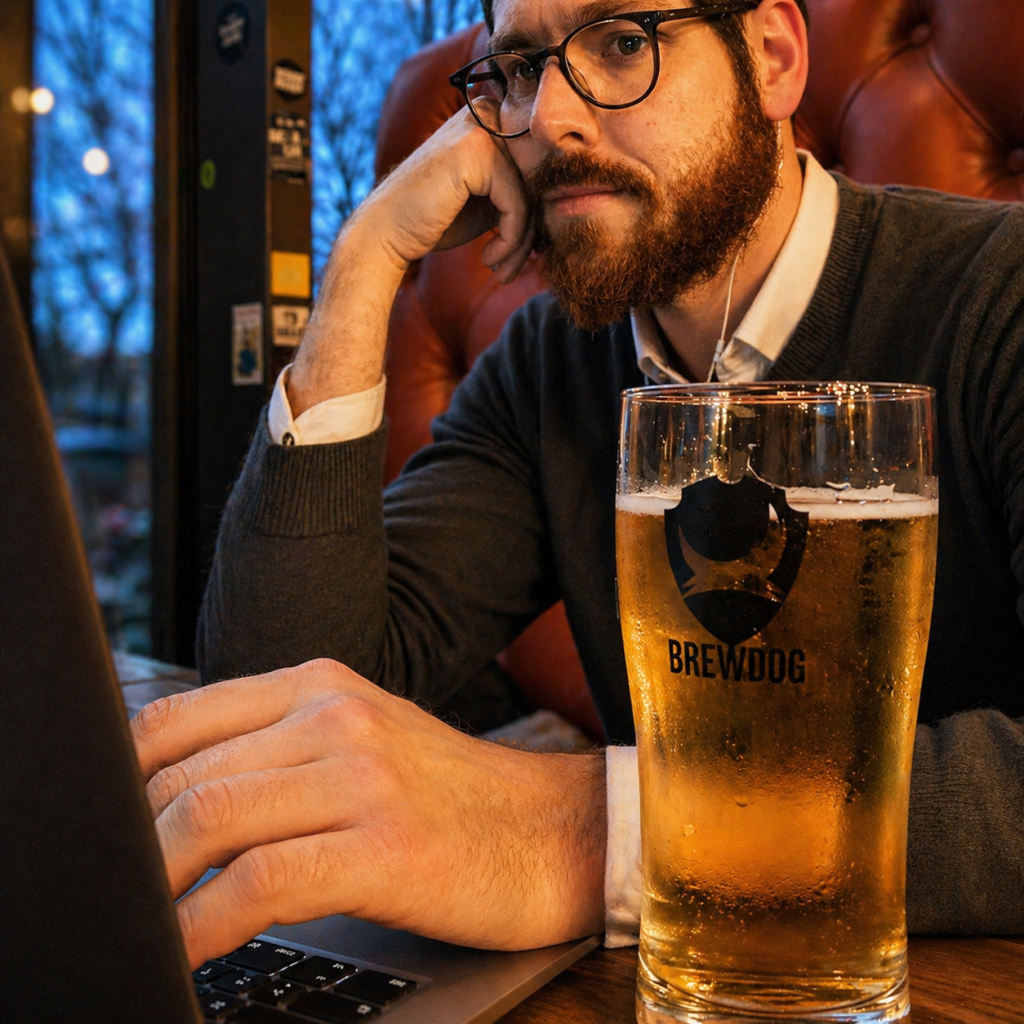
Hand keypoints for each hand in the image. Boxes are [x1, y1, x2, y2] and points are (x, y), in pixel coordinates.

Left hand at [131, 659, 605, 967]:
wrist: (553, 830)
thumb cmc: (448, 798)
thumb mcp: (360, 744)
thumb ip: (276, 752)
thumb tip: (173, 801)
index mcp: (320, 685)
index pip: (175, 720)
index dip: (117, 783)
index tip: (102, 834)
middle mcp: (335, 715)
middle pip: (182, 776)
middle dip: (129, 848)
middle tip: (115, 894)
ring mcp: (362, 775)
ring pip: (208, 820)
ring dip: (154, 888)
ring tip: (141, 926)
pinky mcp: (385, 843)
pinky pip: (259, 882)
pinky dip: (203, 926)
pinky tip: (192, 951)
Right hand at [288, 109, 532, 412]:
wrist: (386, 234)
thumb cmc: (434, 222)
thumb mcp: (487, 202)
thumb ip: (520, 193)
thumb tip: (566, 204)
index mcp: (490, 120)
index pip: (536, 169)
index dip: (534, 217)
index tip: (520, 256)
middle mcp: (487, 114)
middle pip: (537, 180)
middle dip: (530, 233)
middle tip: (509, 270)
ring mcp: (481, 128)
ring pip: (530, 194)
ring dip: (521, 243)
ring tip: (501, 269)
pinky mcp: (477, 152)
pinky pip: (517, 203)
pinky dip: (511, 239)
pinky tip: (489, 259)